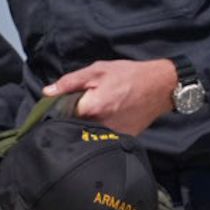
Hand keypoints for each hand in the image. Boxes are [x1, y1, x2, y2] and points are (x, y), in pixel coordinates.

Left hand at [44, 60, 176, 136]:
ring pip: (89, 132)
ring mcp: (113, 134)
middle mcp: (101, 125)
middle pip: (75, 125)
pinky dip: (102, 128)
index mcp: (91, 108)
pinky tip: (110, 115)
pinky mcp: (124, 138)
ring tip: (100, 108)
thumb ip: (70, 82)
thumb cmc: (129, 75)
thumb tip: (47, 92)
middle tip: (84, 103)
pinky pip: (105, 135)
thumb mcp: (97, 71)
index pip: (62, 114)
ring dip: (87, 123)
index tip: (61, 103)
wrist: (162, 86)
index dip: (59, 108)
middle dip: (73, 116)